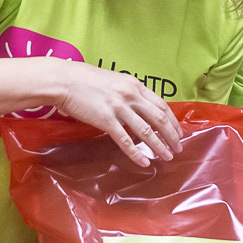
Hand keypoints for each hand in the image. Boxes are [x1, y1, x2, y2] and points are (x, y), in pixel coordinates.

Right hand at [52, 62, 182, 167]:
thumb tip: (139, 108)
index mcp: (135, 85)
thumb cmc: (85, 79)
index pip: (162, 105)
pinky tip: (144, 162)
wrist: (63, 80)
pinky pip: (125, 140)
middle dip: (172, 135)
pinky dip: (136, 153)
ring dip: (159, 146)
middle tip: (178, 148)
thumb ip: (128, 93)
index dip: (173, 121)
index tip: (178, 132)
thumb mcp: (114, 81)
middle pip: (159, 118)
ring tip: (167, 157)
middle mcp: (131, 95)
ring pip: (146, 131)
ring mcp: (119, 107)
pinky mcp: (106, 120)